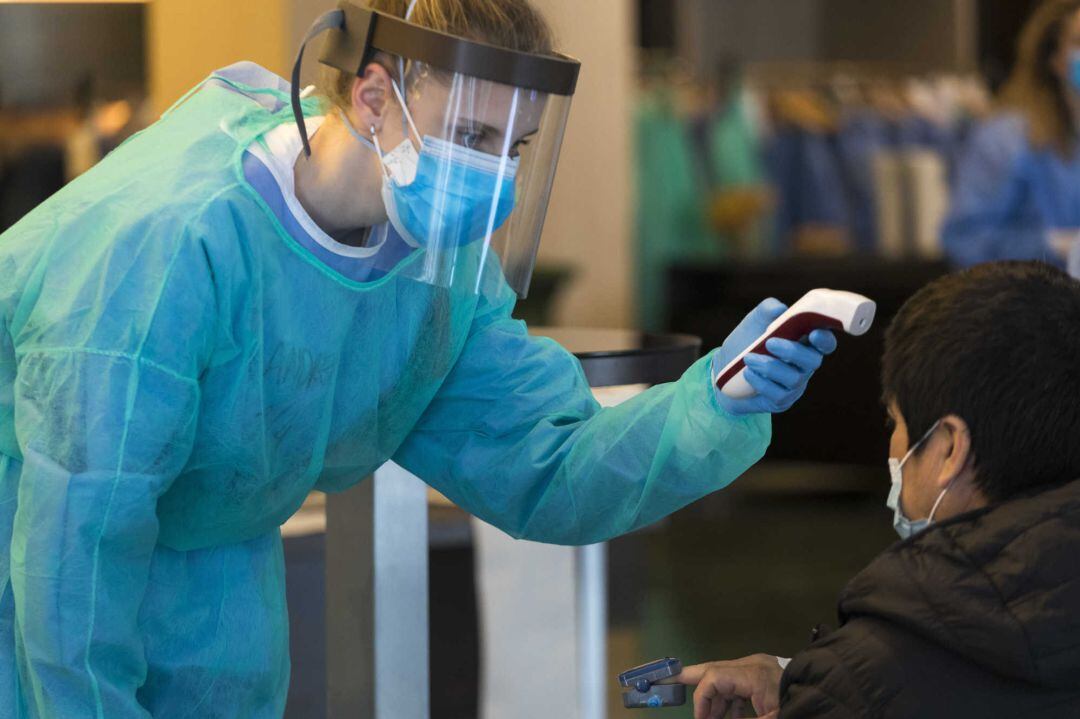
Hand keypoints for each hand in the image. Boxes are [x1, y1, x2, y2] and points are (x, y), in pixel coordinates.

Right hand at [674, 654, 783, 718]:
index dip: (701, 698)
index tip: (700, 718)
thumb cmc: (794, 703)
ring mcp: (755, 669)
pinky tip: (729, 718)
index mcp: (752, 674)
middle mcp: (750, 666)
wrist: (819, 695)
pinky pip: (737, 686)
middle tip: (669, 681)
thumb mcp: (770, 718)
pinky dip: (729, 702)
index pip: (714, 677)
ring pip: (724, 680)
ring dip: (714, 701)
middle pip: (713, 669)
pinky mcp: (760, 675)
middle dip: (691, 677)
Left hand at [713, 299, 837, 415]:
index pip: (825, 343)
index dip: (825, 339)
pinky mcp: (781, 401)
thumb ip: (767, 310)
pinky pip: (778, 394)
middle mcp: (804, 365)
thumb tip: (780, 309)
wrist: (723, 369)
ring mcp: (794, 385)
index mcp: (804, 343)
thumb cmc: (745, 341)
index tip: (813, 333)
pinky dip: (761, 382)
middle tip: (770, 342)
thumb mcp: (753, 322)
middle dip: (793, 351)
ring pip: (794, 379)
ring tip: (748, 358)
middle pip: (813, 361)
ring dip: (770, 366)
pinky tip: (747, 373)